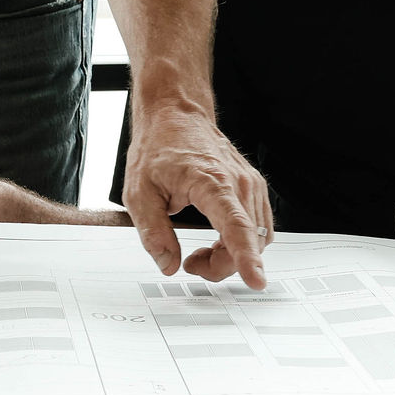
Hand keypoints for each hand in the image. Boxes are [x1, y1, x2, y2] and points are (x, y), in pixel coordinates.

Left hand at [122, 107, 271, 289]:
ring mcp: (250, 184)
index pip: (236, 227)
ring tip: (198, 250)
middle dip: (223, 265)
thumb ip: (153, 232)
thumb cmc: (158, 146)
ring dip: (231, 255)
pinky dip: (239, 242)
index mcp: (212, 181)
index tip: (256, 280)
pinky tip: (215, 239)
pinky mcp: (252, 187)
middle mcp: (239, 182)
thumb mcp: (138, 191)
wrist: (175, 114)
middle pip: (248, 241)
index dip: (247, 258)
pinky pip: (256, 228)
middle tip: (190, 263)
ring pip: (256, 238)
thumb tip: (168, 264)